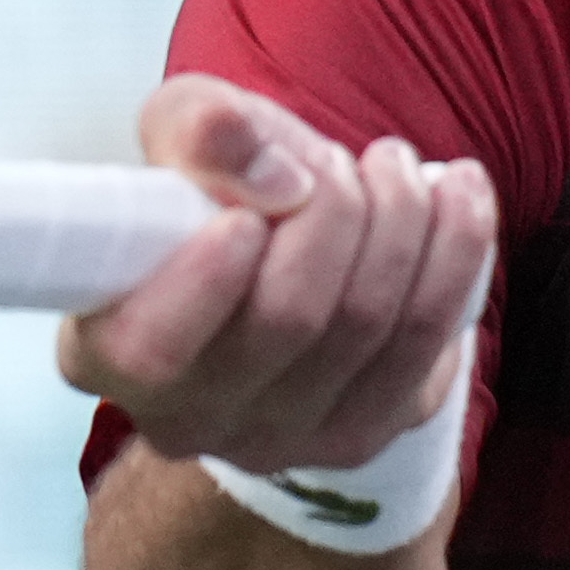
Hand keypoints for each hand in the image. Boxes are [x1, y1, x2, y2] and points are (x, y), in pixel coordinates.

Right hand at [61, 76, 493, 475]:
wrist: (276, 264)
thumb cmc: (213, 198)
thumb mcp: (184, 140)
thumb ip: (200, 129)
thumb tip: (267, 164)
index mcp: (110, 352)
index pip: (153, 350)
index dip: (205, 282)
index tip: (245, 215)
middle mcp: (192, 417)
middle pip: (288, 319)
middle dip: (334, 211)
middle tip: (340, 160)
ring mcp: (283, 440)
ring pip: (367, 328)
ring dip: (403, 222)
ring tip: (395, 166)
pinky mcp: (364, 434)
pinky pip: (428, 347)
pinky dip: (456, 256)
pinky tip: (459, 198)